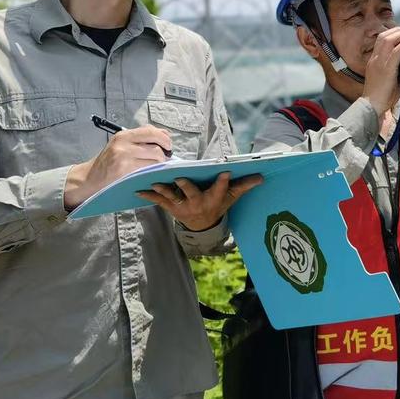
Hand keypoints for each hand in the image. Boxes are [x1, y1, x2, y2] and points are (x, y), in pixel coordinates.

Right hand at [64, 125, 172, 210]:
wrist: (90, 178)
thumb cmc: (108, 162)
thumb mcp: (120, 144)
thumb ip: (139, 138)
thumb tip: (164, 134)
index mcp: (124, 135)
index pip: (151, 130)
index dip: (164, 137)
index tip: (168, 144)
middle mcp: (124, 143)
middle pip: (157, 142)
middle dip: (166, 150)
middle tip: (166, 156)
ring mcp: (124, 157)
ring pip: (156, 156)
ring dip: (161, 162)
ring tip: (157, 165)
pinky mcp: (125, 170)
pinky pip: (148, 168)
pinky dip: (154, 170)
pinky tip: (151, 172)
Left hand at [138, 171, 262, 230]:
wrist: (201, 225)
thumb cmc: (217, 205)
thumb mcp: (231, 197)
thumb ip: (243, 185)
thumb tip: (261, 176)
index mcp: (214, 199)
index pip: (220, 189)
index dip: (222, 182)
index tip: (226, 172)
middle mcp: (198, 203)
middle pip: (193, 194)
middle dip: (187, 187)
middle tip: (180, 179)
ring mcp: (183, 206)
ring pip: (173, 197)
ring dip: (164, 190)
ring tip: (155, 184)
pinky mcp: (171, 207)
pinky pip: (159, 201)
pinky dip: (149, 196)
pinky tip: (138, 190)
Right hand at [362, 26, 399, 114]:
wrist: (372, 105)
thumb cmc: (379, 96)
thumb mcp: (388, 81)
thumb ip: (398, 74)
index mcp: (374, 62)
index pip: (381, 41)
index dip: (392, 34)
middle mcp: (375, 59)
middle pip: (383, 37)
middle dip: (397, 30)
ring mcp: (379, 63)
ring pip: (388, 40)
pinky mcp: (386, 69)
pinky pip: (396, 51)